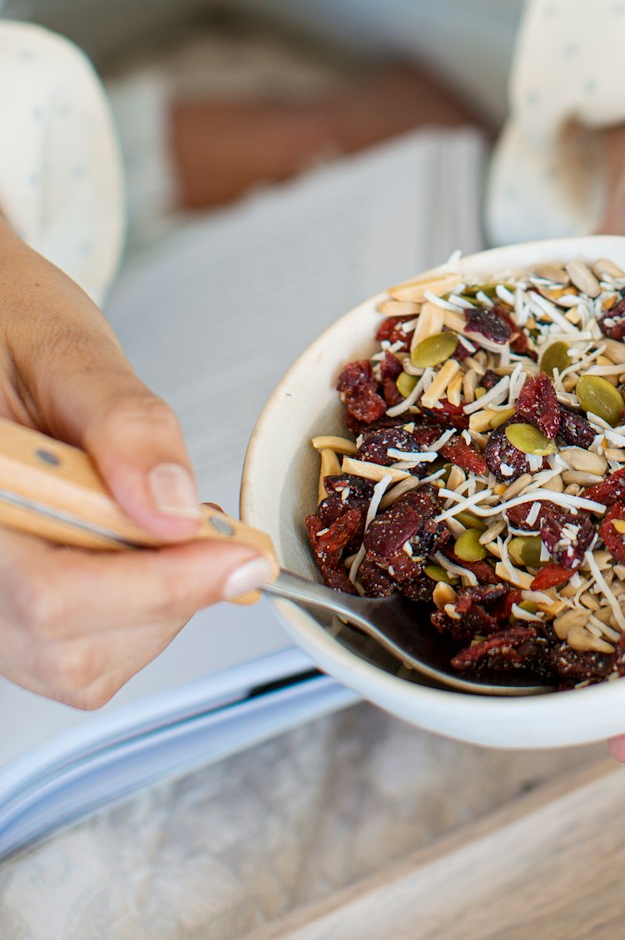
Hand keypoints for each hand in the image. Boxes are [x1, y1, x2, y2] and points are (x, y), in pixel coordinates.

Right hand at [0, 220, 272, 706]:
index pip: (52, 597)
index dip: (158, 589)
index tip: (238, 556)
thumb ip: (124, 426)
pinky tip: (146, 539)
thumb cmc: (8, 326)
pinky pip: (75, 644)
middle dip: (165, 599)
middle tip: (219, 534)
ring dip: (154, 607)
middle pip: (67, 650)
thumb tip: (176, 508)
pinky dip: (137, 605)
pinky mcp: (10, 603)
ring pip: (78, 662)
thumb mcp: (66, 350)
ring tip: (167, 520)